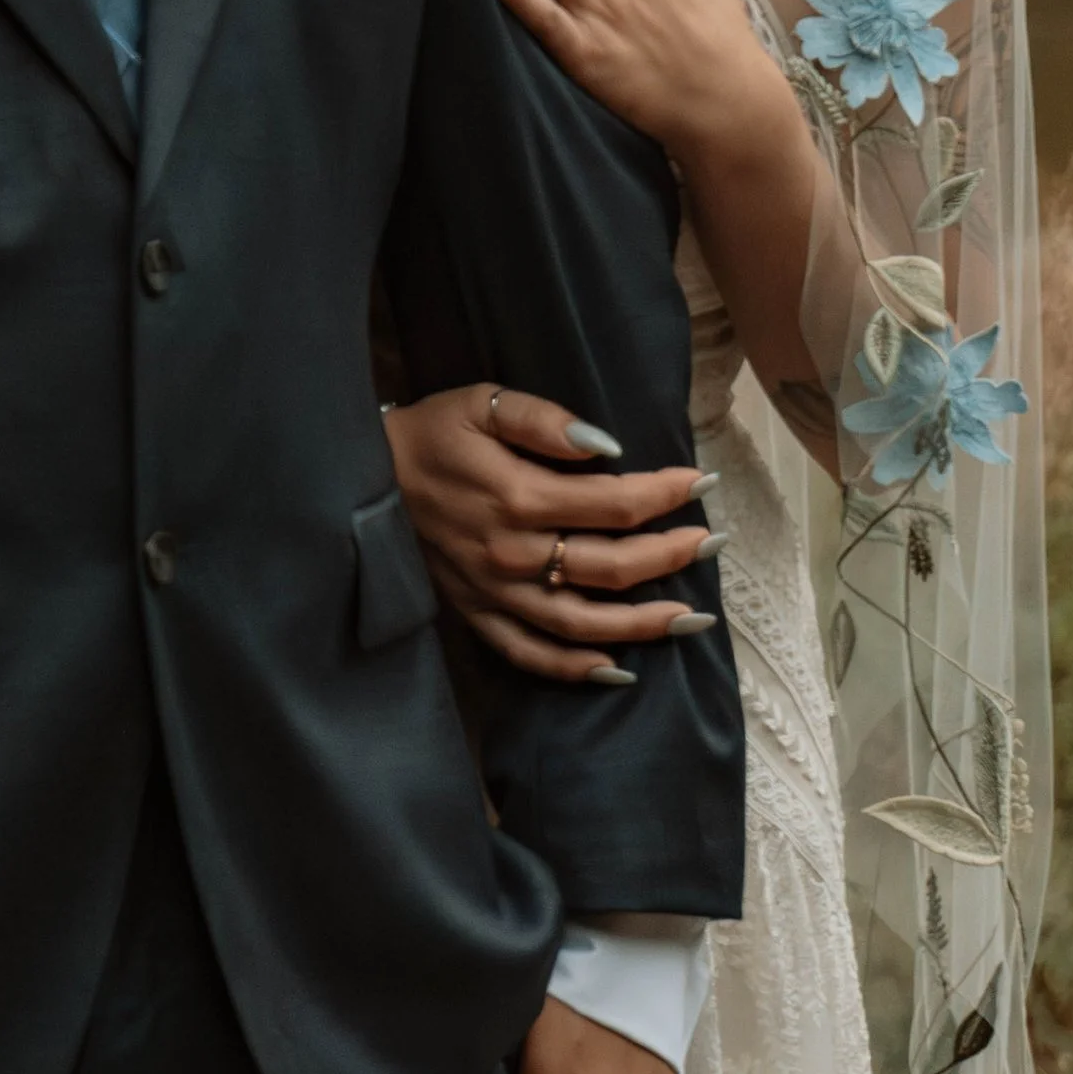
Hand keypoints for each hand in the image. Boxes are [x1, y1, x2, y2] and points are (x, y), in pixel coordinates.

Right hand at [384, 389, 715, 682]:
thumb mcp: (479, 402)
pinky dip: (575, 670)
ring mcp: (493, 593)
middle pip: (610, 568)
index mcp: (516, 496)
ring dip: (644, 625)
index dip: (666, 493)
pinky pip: (530, 655)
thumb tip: (607, 446)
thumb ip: (543, 420)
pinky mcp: (475, 615)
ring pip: (582, 623)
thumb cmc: (427, 434)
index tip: (702, 481)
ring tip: (694, 618)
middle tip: (715, 541)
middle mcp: (510, 554)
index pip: (614, 504)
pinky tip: (619, 671)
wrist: (358, 479)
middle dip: (671, 556)